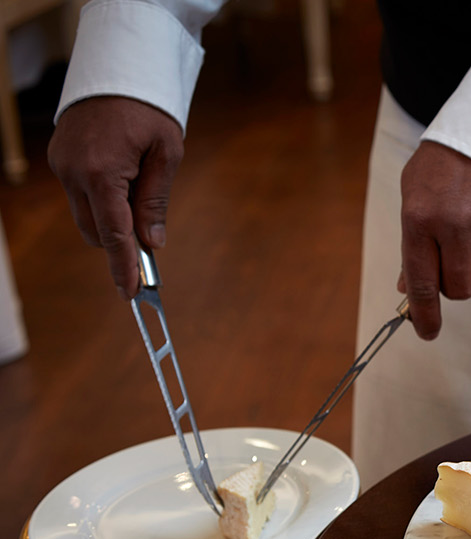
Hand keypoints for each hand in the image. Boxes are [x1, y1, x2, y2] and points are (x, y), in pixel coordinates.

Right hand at [48, 97, 183, 298]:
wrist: (117, 68)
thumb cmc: (148, 109)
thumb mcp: (165, 154)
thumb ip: (155, 201)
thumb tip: (152, 242)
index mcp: (101, 172)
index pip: (114, 233)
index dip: (124, 265)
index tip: (131, 292)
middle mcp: (73, 172)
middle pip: (95, 231)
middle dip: (120, 243)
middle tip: (151, 244)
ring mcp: (61, 165)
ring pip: (85, 215)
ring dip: (111, 220)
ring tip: (140, 197)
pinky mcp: (58, 158)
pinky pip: (79, 194)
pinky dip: (101, 200)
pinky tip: (123, 183)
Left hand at [398, 142, 470, 339]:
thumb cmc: (443, 165)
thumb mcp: (414, 197)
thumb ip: (412, 244)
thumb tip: (409, 287)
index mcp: (419, 220)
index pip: (422, 282)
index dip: (425, 314)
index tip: (427, 332)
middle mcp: (453, 225)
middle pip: (461, 287)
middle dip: (458, 283)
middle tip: (454, 261)